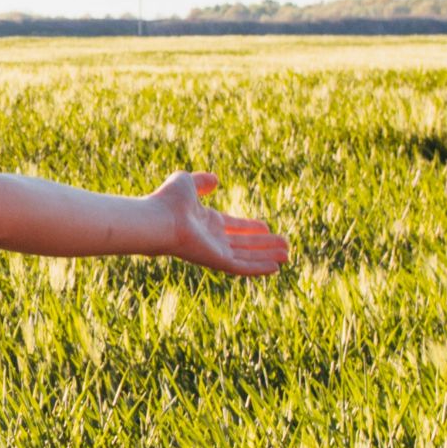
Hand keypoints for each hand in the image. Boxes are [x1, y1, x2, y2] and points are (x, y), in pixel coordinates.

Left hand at [146, 170, 289, 275]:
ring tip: (287, 255)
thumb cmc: (168, 200)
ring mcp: (214, 251)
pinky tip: (276, 268)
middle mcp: (211, 238)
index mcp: (205, 221)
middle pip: (243, 244)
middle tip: (285, 245)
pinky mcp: (217, 261)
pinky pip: (242, 268)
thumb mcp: (187, 182)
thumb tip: (215, 180)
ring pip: (246, 256)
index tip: (266, 227)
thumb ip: (201, 182)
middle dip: (264, 244)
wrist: (158, 219)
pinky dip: (259, 268)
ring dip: (267, 256)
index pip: (233, 226)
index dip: (250, 227)